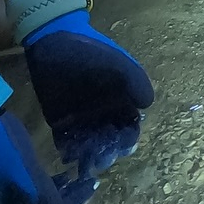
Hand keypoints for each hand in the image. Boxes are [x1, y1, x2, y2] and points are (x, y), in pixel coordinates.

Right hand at [0, 110, 95, 203]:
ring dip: (62, 195)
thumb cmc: (0, 149)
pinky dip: (51, 187)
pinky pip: (33, 192)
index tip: (92, 186)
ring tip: (80, 178)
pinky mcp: (6, 181)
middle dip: (68, 202)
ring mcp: (3, 197)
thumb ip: (43, 197)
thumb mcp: (24, 174)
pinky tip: (64, 176)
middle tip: (88, 184)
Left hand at [23, 10, 153, 178]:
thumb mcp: (119, 64)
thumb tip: (147, 104)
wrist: (55, 43)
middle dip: (109, 152)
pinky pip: (67, 143)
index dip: (128, 139)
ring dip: (90, 156)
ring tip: (86, 160)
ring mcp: (82, 119)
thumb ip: (136, 81)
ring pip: (90, 146)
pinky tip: (69, 156)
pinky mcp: (60, 122)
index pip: (130, 127)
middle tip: (102, 157)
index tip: (123, 145)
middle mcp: (104, 113)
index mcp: (121, 100)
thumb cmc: (92, 52)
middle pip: (110, 141)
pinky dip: (69, 152)